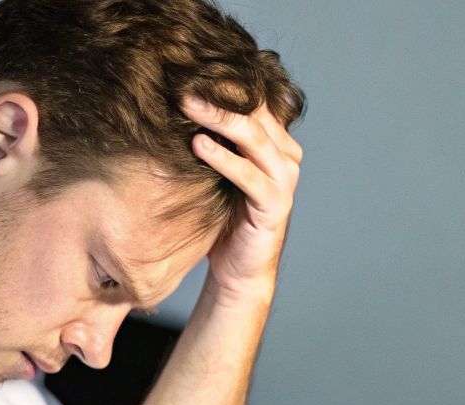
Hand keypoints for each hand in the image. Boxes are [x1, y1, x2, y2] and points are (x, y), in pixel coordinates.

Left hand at [182, 96, 302, 303]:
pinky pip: (250, 175)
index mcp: (276, 143)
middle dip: (218, 96)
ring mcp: (285, 180)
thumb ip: (214, 141)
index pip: (254, 102)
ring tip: (187, 105)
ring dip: (220, 119)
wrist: (239, 270)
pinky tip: (198, 145)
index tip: (186, 74)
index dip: (223, 86)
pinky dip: (224, 158)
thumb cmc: (224, 218)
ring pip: (254, 138)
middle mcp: (286, 156)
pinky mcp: (276, 204)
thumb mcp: (218, 172)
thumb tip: (177, 104)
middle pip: (254, 114)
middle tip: (183, 84)